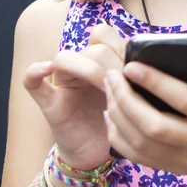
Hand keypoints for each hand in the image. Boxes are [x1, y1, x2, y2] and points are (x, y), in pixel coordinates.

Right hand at [23, 23, 125, 168]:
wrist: (98, 151)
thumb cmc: (119, 119)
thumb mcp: (133, 95)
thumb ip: (137, 74)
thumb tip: (154, 59)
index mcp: (101, 59)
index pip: (104, 34)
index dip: (121, 45)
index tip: (139, 66)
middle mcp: (80, 65)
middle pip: (93, 47)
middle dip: (113, 63)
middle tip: (127, 83)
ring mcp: (62, 82)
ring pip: (66, 58)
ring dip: (90, 70)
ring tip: (107, 89)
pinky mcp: (49, 103)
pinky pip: (32, 83)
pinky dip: (36, 72)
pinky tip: (47, 69)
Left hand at [104, 34, 186, 186]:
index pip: (186, 101)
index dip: (157, 83)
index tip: (132, 65)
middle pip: (155, 126)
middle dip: (127, 100)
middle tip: (111, 75)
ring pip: (143, 144)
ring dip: (119, 117)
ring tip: (108, 90)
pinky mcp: (178, 169)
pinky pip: (142, 158)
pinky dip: (121, 139)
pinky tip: (112, 116)